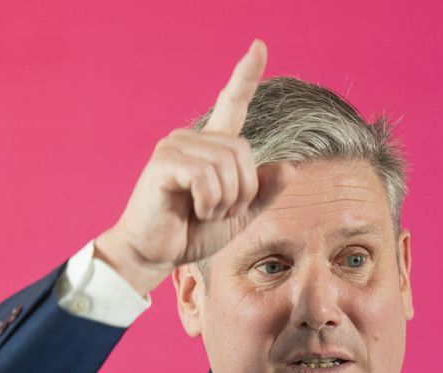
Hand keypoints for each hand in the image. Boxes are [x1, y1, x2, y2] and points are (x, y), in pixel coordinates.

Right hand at [95, 39, 294, 295]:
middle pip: (242, 150)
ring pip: (226, 164)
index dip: (246, 75)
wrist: (152, 255)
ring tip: (206, 213)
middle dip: (242, 191)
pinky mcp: (163, 163)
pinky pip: (206, 175)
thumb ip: (262, 194)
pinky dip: (210, 201)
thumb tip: (290, 168)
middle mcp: (191, 139)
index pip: (231, 103)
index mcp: (210, 148)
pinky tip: (195, 211)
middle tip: (221, 213)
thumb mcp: (237, 217)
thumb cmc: (188, 235)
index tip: (259, 46)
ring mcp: (175, 147)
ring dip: (226, 200)